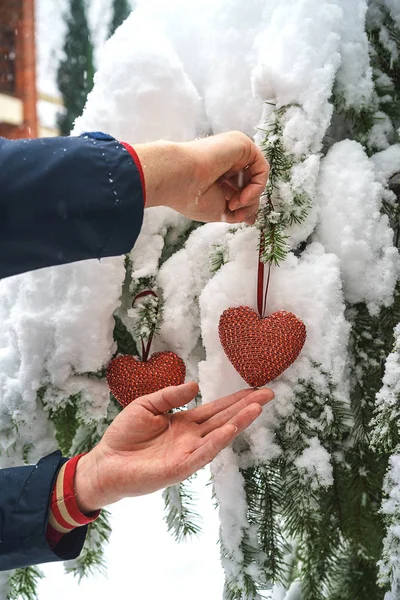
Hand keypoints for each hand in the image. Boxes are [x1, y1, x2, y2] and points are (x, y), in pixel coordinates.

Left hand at [75, 382, 273, 511]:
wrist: (105, 462)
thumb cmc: (124, 435)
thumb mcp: (148, 405)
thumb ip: (171, 395)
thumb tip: (196, 385)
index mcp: (185, 423)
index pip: (215, 409)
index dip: (235, 399)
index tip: (255, 389)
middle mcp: (192, 438)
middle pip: (224, 419)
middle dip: (246, 407)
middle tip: (270, 393)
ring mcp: (188, 453)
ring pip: (219, 436)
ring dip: (238, 422)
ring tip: (257, 407)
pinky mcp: (179, 468)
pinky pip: (202, 454)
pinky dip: (217, 442)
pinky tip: (231, 429)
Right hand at [134, 131, 268, 225]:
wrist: (177, 179)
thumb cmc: (191, 196)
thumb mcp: (219, 211)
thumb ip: (238, 212)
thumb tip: (252, 218)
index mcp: (217, 175)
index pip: (241, 190)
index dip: (245, 206)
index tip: (239, 218)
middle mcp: (226, 162)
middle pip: (251, 184)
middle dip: (248, 203)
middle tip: (235, 211)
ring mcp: (234, 152)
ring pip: (257, 177)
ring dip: (252, 197)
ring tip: (235, 204)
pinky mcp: (241, 144)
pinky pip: (262, 168)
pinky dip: (257, 186)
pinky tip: (242, 196)